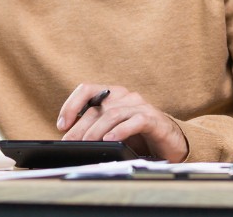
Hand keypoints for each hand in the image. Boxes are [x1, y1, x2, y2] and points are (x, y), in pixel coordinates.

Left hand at [57, 84, 188, 162]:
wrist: (170, 143)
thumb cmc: (138, 136)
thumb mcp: (112, 131)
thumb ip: (95, 129)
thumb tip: (70, 140)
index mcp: (112, 94)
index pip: (86, 90)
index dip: (71, 105)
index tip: (61, 125)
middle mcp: (124, 96)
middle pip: (97, 109)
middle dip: (80, 127)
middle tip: (70, 143)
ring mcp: (139, 105)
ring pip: (113, 114)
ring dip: (97, 130)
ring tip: (87, 143)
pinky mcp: (153, 118)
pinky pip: (135, 121)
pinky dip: (121, 130)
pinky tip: (110, 139)